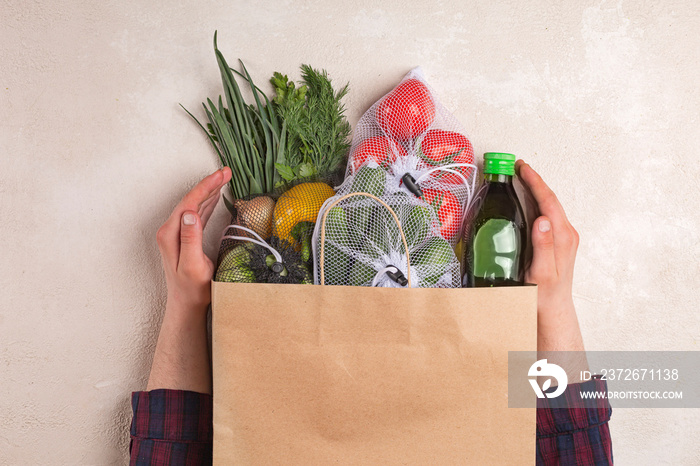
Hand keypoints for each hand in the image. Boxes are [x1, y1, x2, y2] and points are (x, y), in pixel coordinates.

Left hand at [147, 167, 230, 392]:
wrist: (186, 305)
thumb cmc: (193, 289)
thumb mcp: (193, 265)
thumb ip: (191, 239)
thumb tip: (191, 212)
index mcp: (171, 234)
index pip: (189, 202)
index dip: (206, 186)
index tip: (222, 175)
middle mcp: (170, 230)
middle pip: (191, 200)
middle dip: (209, 184)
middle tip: (227, 171)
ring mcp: (176, 234)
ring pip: (194, 205)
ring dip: (209, 191)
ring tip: (224, 179)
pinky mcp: (184, 238)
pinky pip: (196, 214)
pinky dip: (207, 203)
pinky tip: (215, 197)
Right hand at [516, 160, 584, 354]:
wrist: (552, 310)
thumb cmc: (544, 295)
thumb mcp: (542, 272)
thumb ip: (544, 245)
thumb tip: (543, 219)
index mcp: (563, 237)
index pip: (548, 201)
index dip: (535, 181)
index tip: (522, 168)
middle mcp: (566, 235)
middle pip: (550, 199)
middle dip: (534, 180)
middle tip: (518, 167)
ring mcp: (563, 238)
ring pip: (549, 206)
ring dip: (535, 190)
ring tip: (520, 178)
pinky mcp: (558, 243)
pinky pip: (547, 215)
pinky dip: (536, 202)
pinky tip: (526, 201)